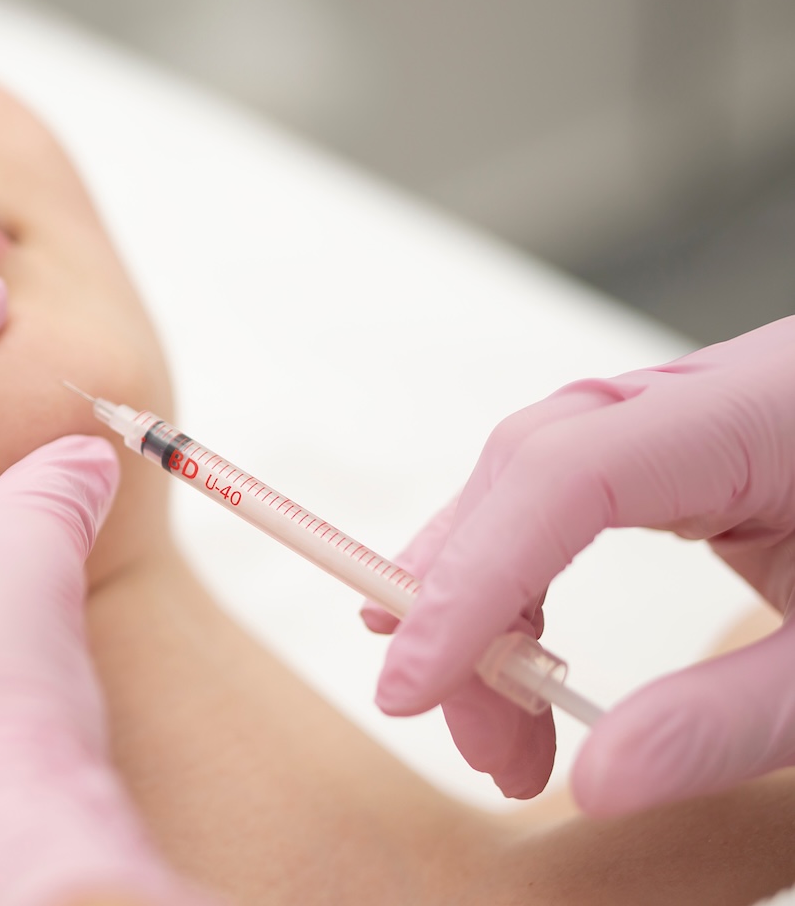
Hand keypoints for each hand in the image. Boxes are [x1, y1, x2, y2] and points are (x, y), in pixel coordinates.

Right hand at [364, 315, 794, 813]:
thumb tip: (592, 784)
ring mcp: (688, 416)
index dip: (476, 575)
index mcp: (766, 409)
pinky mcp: (684, 452)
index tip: (418, 681)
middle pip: (529, 469)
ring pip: (530, 485)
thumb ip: (732, 719)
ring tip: (494, 726)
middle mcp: (707, 393)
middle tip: (467, 733)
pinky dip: (525, 581)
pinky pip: (566, 500)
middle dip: (470, 603)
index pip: (569, 472)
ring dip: (488, 603)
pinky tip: (511, 651)